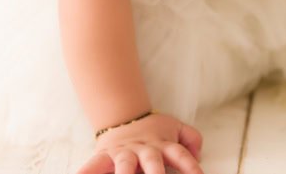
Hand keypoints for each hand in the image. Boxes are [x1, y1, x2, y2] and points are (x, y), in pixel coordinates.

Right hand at [76, 111, 205, 173]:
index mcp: (162, 144)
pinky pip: (93, 166)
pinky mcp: (105, 157)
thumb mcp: (174, 128)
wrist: (122, 118)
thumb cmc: (152, 131)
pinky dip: (86, 172)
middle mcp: (144, 150)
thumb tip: (198, 153)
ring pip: (124, 166)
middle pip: (153, 162)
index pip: (179, 155)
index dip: (190, 167)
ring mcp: (123, 154)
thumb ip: (190, 138)